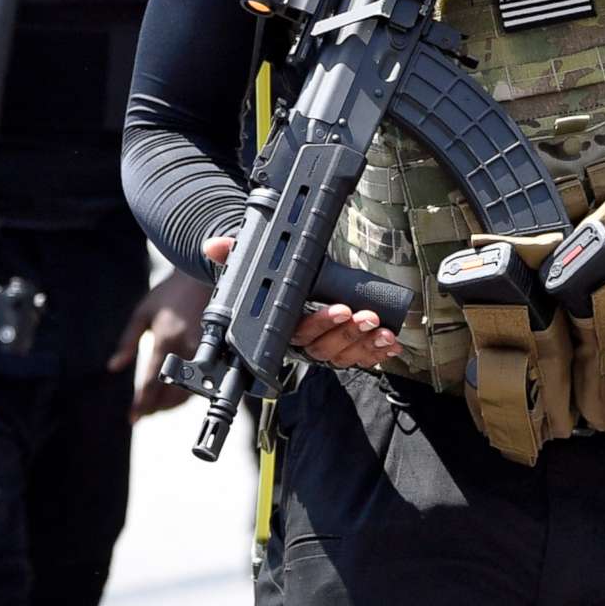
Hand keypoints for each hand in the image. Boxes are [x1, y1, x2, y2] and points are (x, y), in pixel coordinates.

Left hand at [111, 270, 213, 418]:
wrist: (202, 276)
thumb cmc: (170, 293)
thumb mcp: (142, 313)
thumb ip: (127, 342)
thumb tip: (113, 366)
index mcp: (166, 338)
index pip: (151, 379)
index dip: (142, 402)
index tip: (133, 417)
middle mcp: (187, 346)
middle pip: (173, 391)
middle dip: (158, 407)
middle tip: (145, 413)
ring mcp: (205, 349)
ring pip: (191, 389)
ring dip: (173, 403)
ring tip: (158, 406)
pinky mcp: (216, 350)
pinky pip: (203, 379)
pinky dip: (189, 392)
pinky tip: (177, 393)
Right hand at [200, 238, 401, 367]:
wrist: (284, 288)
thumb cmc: (273, 281)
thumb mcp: (255, 265)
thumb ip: (236, 254)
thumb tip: (214, 246)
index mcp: (284, 325)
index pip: (300, 330)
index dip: (321, 322)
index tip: (341, 308)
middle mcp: (304, 341)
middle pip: (325, 346)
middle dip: (348, 332)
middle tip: (366, 316)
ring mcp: (324, 347)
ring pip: (344, 355)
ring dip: (366, 344)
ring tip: (383, 331)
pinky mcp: (343, 350)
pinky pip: (359, 359)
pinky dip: (376, 354)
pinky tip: (390, 346)